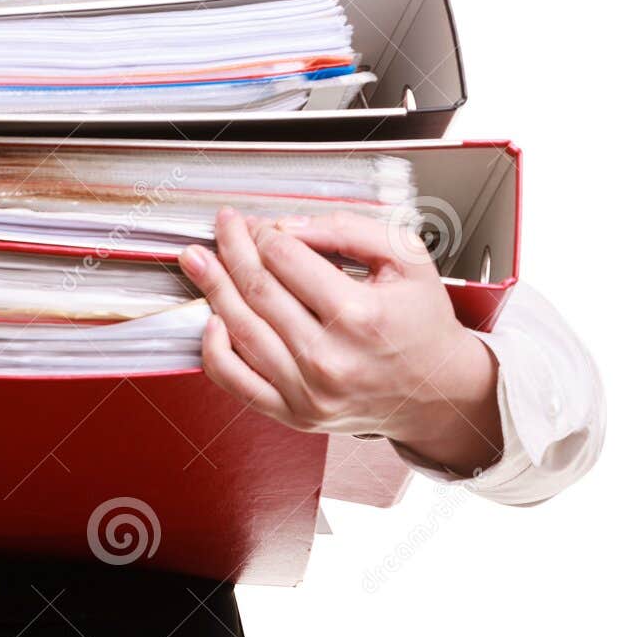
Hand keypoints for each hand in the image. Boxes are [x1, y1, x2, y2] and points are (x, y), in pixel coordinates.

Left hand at [179, 206, 502, 474]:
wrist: (439, 392)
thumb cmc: (421, 321)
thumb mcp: (406, 258)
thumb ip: (348, 229)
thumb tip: (289, 225)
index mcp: (360, 314)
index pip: (285, 258)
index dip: (264, 232)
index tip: (258, 222)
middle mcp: (329, 357)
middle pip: (257, 289)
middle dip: (231, 248)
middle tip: (222, 227)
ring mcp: (308, 391)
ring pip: (240, 328)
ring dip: (211, 286)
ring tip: (197, 259)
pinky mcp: (294, 414)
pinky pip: (236, 380)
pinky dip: (213, 348)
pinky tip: (210, 319)